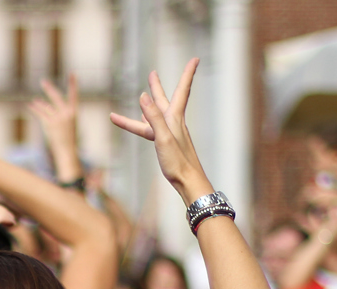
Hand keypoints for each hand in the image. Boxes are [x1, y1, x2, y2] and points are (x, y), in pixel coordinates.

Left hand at [29, 74, 78, 175]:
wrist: (67, 151)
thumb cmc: (69, 140)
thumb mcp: (69, 125)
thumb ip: (61, 114)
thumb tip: (47, 106)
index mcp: (74, 113)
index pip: (74, 95)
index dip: (73, 84)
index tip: (73, 73)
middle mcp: (66, 113)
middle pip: (56, 97)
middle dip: (49, 89)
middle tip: (43, 81)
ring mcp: (57, 118)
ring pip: (46, 107)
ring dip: (39, 104)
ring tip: (35, 101)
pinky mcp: (49, 124)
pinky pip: (40, 113)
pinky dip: (35, 109)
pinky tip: (31, 105)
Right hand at [110, 59, 211, 203]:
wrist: (189, 181)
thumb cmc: (178, 162)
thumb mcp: (163, 138)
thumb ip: (153, 117)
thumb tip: (143, 96)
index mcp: (174, 119)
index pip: (182, 90)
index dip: (187, 74)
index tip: (194, 58)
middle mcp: (173, 123)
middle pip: (165, 100)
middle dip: (158, 87)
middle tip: (152, 73)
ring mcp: (170, 134)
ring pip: (156, 115)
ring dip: (149, 106)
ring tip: (142, 97)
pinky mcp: (167, 145)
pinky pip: (152, 130)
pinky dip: (145, 124)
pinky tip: (143, 123)